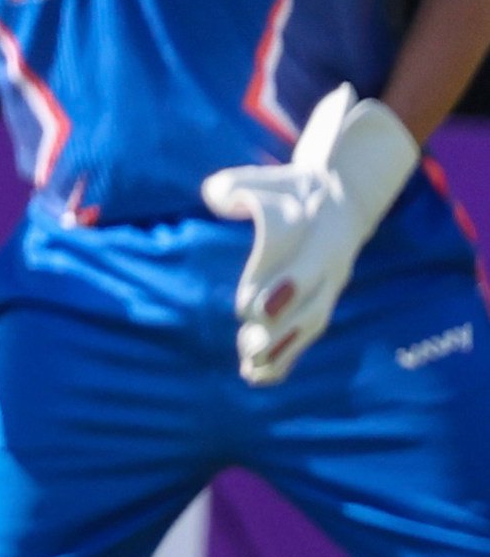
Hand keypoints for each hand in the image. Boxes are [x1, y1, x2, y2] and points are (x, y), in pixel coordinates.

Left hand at [203, 86, 419, 383]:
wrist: (338, 198)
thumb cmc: (288, 189)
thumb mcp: (265, 179)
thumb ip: (236, 187)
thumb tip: (217, 198)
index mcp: (323, 234)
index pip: (308, 265)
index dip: (285, 286)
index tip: (253, 307)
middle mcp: (330, 266)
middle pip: (310, 303)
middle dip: (280, 328)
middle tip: (249, 347)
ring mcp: (329, 287)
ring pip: (310, 324)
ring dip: (281, 350)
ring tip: (251, 371)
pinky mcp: (321, 302)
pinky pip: (307, 333)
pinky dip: (286, 357)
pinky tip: (260, 377)